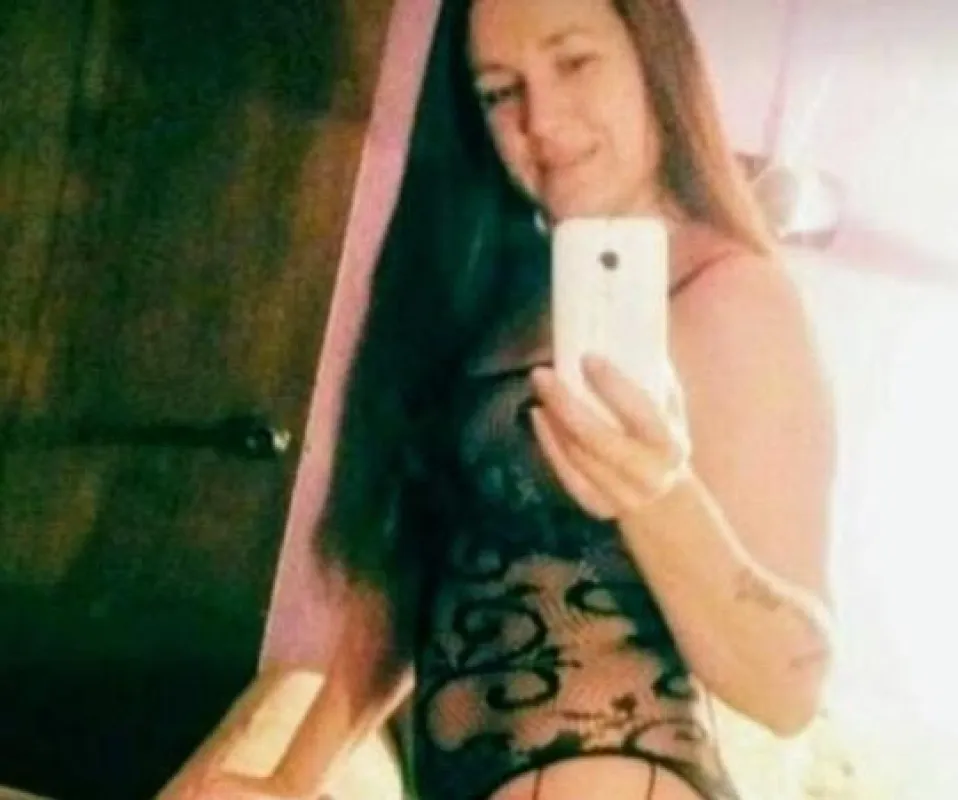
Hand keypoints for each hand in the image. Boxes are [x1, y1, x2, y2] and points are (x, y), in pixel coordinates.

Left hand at [529, 355, 690, 520]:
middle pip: (597, 438)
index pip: (641, 413)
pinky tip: (538, 416)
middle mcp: (648, 475)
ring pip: (577, 455)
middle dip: (565, 403)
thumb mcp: (670, 408)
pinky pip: (566, 475)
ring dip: (553, 420)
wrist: (664, 494)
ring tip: (541, 387)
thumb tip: (623, 333)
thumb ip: (652, 378)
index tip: (587, 357)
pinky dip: (549, 444)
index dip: (613, 386)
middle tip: (542, 373)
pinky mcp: (598, 507)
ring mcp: (622, 495)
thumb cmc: (663, 434)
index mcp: (670, 445)